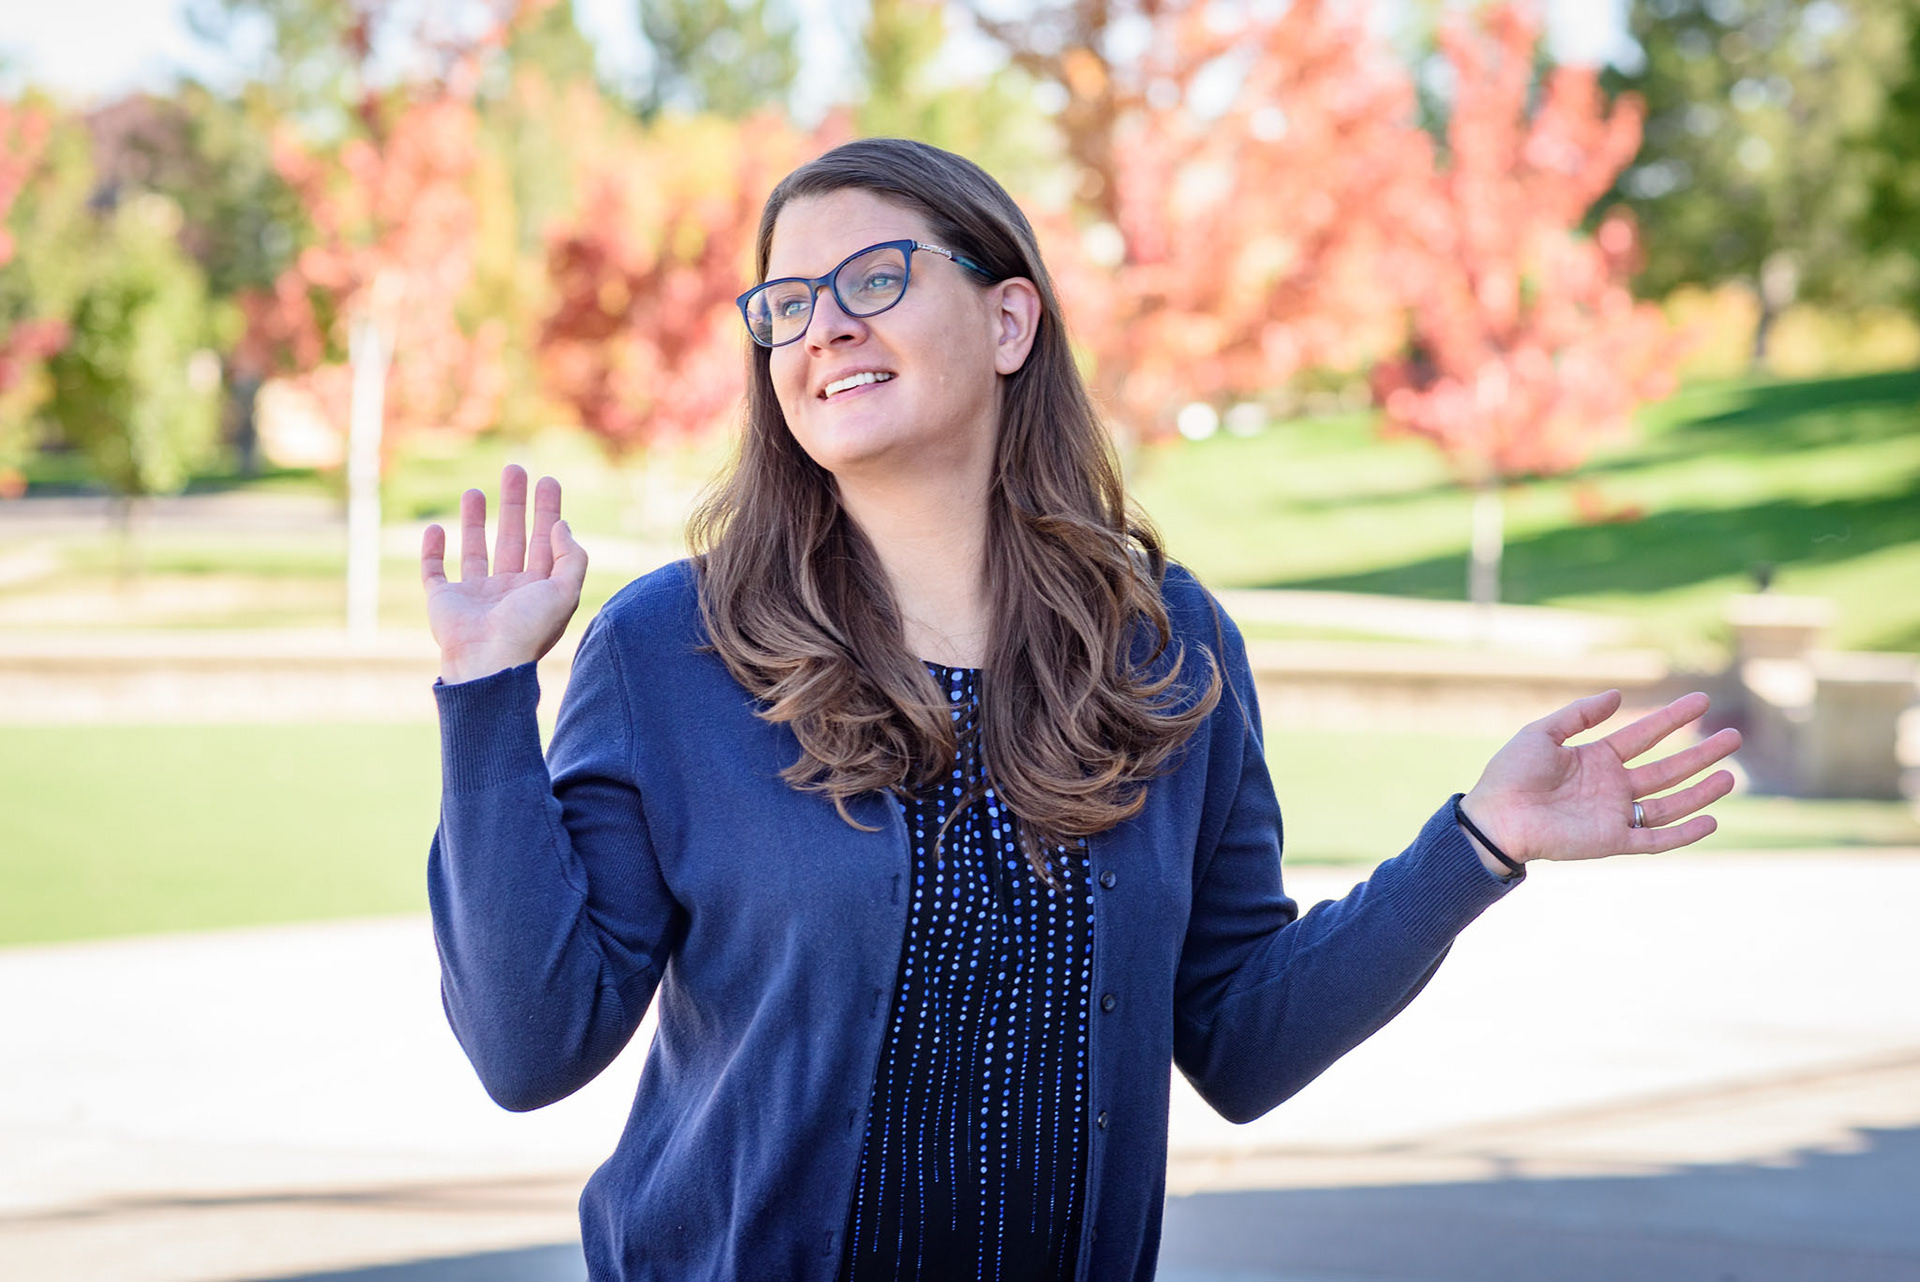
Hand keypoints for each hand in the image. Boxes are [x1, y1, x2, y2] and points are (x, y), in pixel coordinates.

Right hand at [421, 465, 587, 683]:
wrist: (487, 661)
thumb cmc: (528, 629)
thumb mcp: (565, 592)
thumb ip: (571, 558)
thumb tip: (561, 525)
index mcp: (537, 589)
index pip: (544, 541)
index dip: (547, 510)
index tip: (547, 480)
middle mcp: (507, 591)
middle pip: (512, 537)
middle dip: (514, 504)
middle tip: (515, 469)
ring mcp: (474, 595)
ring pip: (475, 549)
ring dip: (475, 520)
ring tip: (475, 490)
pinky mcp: (443, 601)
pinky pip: (434, 571)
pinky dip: (432, 550)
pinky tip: (436, 528)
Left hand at [1460, 690, 1741, 865]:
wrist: (1495, 817)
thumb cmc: (1511, 774)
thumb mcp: (1542, 733)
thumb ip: (1580, 714)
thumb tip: (1618, 695)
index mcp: (1596, 759)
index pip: (1644, 735)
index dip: (1673, 718)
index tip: (1702, 701)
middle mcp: (1612, 786)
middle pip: (1667, 768)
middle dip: (1700, 754)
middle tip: (1734, 736)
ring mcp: (1615, 814)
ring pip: (1669, 803)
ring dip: (1700, 791)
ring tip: (1730, 775)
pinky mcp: (1612, 841)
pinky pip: (1656, 839)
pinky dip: (1684, 832)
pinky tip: (1711, 819)